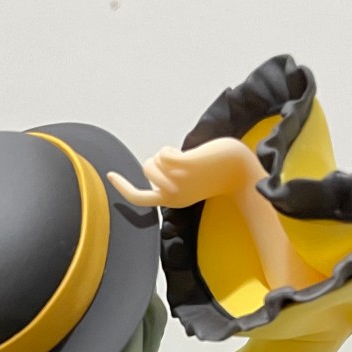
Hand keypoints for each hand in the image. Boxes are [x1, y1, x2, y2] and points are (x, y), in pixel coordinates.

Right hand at [106, 138, 265, 208]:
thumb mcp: (190, 183)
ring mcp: (178, 181)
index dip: (122, 187)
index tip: (110, 175)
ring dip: (165, 154)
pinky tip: (186, 154)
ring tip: (184, 159)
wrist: (241, 173)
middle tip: (176, 162)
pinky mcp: (184, 166)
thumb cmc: (219, 174)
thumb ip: (172, 178)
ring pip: (154, 160)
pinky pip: (163, 152)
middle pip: (145, 170)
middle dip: (156, 160)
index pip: (139, 198)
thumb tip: (157, 167)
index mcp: (172, 202)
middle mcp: (172, 195)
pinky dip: (171, 149)